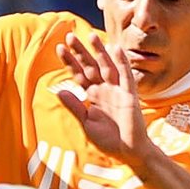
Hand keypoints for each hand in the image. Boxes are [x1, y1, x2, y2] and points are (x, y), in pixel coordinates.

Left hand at [56, 32, 151, 167]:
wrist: (129, 153)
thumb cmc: (108, 140)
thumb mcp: (86, 124)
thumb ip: (75, 107)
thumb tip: (59, 91)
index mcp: (93, 95)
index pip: (79, 74)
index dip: (70, 62)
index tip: (59, 48)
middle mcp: (104, 89)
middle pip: (91, 66)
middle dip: (81, 52)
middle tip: (70, 36)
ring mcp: (117, 90)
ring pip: (107, 66)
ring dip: (100, 51)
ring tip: (91, 35)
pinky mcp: (130, 94)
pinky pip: (126, 75)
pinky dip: (121, 61)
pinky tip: (115, 48)